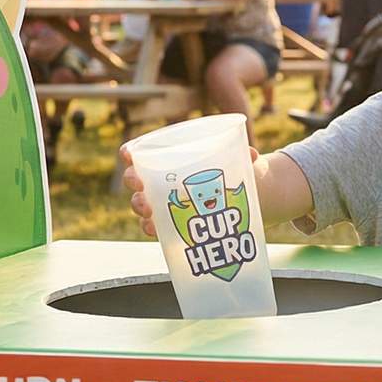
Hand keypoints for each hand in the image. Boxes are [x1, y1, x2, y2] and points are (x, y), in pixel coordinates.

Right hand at [122, 144, 259, 236]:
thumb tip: (251, 155)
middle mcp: (162, 179)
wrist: (248, 196)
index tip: (129, 154)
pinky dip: (151, 228)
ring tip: (149, 211)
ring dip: (139, 207)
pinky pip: (155, 227)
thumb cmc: (237, 170)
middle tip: (141, 186)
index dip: (130, 152)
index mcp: (173, 157)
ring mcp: (165, 202)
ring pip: (141, 203)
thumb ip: (246, 156)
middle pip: (135, 178)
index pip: (142, 151)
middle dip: (132, 181)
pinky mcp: (173, 223)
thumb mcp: (243, 162)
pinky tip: (154, 230)